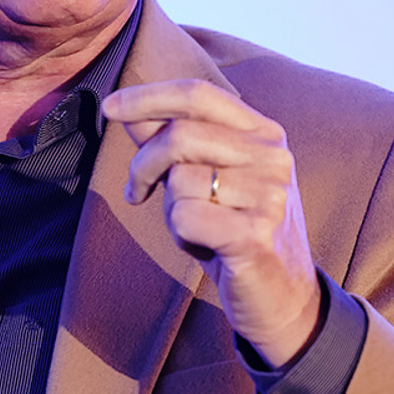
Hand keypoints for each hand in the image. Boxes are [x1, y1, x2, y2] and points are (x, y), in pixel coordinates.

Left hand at [102, 79, 322, 363]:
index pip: (198, 94)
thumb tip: (128, 109)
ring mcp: (269, 194)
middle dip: (143, 164)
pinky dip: (181, 234)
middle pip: (180, 134)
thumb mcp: (206, 180)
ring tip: (198, 228)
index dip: (148, 96)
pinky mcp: (256, 233)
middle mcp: (273, 156)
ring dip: (171, 209)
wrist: (283, 299)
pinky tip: (206, 246)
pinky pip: (185, 217)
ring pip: (180, 179)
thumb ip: (172, 142)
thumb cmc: (236, 233)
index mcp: (264, 134)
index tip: (109, 107)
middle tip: (137, 192)